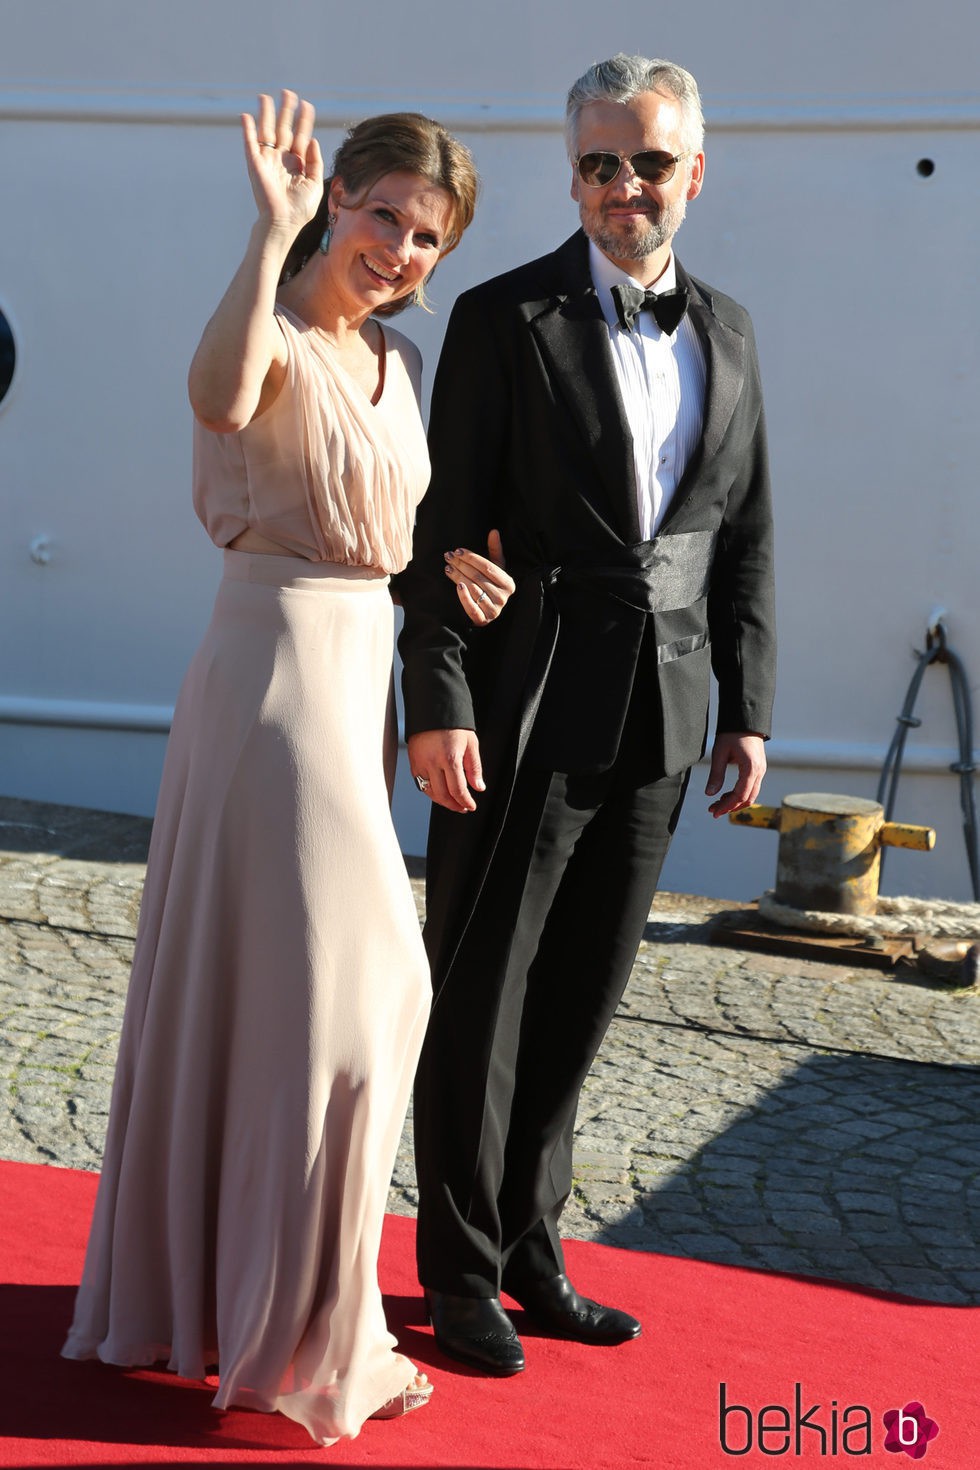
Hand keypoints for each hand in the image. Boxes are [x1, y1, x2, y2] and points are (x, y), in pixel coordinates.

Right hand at [241, 89, 322, 236]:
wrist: (283, 222)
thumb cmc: (300, 209)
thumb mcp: (315, 183)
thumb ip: (315, 161)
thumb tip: (312, 139)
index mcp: (297, 163)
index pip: (300, 136)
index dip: (303, 120)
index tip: (307, 104)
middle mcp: (282, 159)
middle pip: (283, 128)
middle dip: (286, 111)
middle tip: (288, 93)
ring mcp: (268, 160)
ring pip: (266, 131)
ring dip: (266, 113)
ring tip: (266, 97)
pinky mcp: (255, 164)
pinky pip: (250, 143)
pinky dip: (247, 129)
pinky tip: (246, 116)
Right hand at [408, 729, 484, 812]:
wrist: (433, 709)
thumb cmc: (453, 724)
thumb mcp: (470, 744)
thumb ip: (474, 768)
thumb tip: (478, 787)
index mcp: (449, 758)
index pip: (458, 790)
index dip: (465, 802)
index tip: (471, 806)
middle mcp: (432, 762)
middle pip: (442, 795)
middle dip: (454, 805)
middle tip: (463, 807)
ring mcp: (420, 763)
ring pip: (429, 792)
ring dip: (442, 800)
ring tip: (452, 801)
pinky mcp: (413, 761)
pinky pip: (420, 783)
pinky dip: (430, 791)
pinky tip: (439, 791)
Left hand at [444, 529, 515, 625]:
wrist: (487, 611)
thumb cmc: (491, 586)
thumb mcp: (496, 569)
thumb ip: (495, 550)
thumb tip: (494, 531)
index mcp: (508, 583)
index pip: (488, 567)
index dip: (471, 557)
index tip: (457, 551)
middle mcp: (503, 598)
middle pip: (478, 577)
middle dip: (461, 565)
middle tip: (447, 557)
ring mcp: (494, 610)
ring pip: (473, 589)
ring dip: (458, 577)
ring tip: (448, 568)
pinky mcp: (483, 620)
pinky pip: (471, 608)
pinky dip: (464, 597)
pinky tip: (457, 586)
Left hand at [704, 732, 766, 817]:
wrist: (745, 720)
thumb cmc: (732, 733)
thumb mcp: (719, 753)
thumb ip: (716, 774)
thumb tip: (710, 794)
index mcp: (751, 768)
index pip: (740, 795)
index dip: (727, 806)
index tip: (714, 812)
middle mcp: (759, 771)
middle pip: (747, 798)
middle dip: (730, 807)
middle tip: (713, 810)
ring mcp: (761, 770)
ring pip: (750, 794)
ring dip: (735, 802)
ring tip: (717, 803)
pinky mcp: (758, 769)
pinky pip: (751, 787)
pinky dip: (739, 794)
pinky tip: (726, 794)